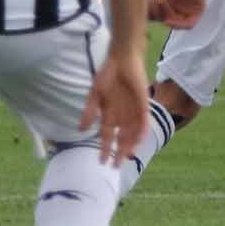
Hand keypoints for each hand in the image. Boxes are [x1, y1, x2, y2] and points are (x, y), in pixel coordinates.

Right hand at [79, 47, 149, 164]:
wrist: (121, 59)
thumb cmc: (106, 75)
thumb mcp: (94, 95)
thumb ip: (88, 112)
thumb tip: (80, 130)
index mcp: (110, 114)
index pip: (108, 136)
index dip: (106, 149)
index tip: (102, 162)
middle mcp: (122, 115)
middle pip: (122, 138)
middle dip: (119, 152)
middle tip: (115, 166)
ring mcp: (133, 110)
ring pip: (133, 133)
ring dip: (130, 145)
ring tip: (126, 157)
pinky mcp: (143, 103)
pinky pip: (144, 120)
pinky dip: (142, 130)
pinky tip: (139, 140)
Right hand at [147, 0, 206, 26]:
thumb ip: (146, 5)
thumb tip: (141, 21)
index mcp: (166, 4)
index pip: (156, 17)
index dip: (150, 13)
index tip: (146, 2)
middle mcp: (177, 8)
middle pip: (164, 21)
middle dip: (156, 14)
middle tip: (154, 0)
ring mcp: (187, 10)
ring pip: (175, 24)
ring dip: (165, 17)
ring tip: (160, 1)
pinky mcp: (198, 10)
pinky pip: (188, 25)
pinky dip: (178, 24)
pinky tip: (168, 18)